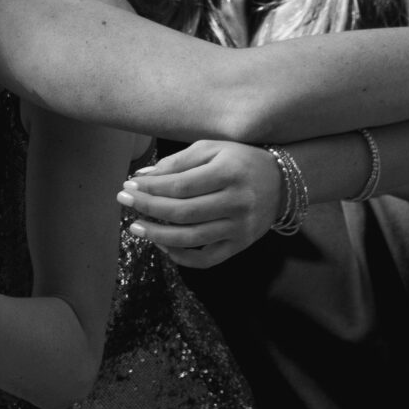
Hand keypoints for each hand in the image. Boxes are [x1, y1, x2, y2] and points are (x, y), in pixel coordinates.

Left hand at [119, 138, 277, 269]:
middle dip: (148, 207)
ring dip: (157, 235)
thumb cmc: (241, 161)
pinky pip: (206, 259)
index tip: (129, 185)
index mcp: (229, 173)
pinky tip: (162, 245)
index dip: (151, 188)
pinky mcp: (240, 245)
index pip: (180, 185)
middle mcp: (237, 202)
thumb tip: (144, 177)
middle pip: (182, 212)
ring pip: (191, 238)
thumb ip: (178, 161)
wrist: (283, 182)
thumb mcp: (213, 149)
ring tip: (135, 227)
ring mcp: (239, 227)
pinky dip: (181, 257)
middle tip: (124, 201)